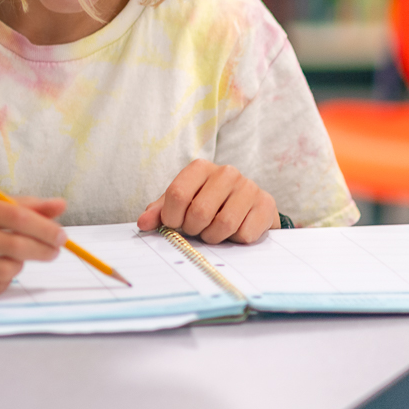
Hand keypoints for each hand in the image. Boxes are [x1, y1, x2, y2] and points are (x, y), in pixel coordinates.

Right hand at [0, 195, 66, 296]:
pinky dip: (3, 279)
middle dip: (42, 249)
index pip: (14, 216)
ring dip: (20, 265)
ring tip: (17, 258)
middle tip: (53, 250)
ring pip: (6, 270)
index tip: (61, 235)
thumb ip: (20, 205)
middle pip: (14, 245)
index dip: (43, 227)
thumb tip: (60, 206)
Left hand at [138, 160, 276, 243]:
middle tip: (197, 230)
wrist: (248, 209)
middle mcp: (226, 172)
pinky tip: (236, 231)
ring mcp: (248, 187)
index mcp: (200, 168)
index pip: (178, 194)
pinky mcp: (266, 204)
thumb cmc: (208, 205)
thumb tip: (143, 223)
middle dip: (194, 230)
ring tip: (214, 232)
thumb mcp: (181, 205)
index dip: (172, 218)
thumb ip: (160, 212)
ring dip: (214, 237)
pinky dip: (236, 240)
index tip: (175, 225)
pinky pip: (244, 233)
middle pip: (200, 212)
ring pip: (223, 225)